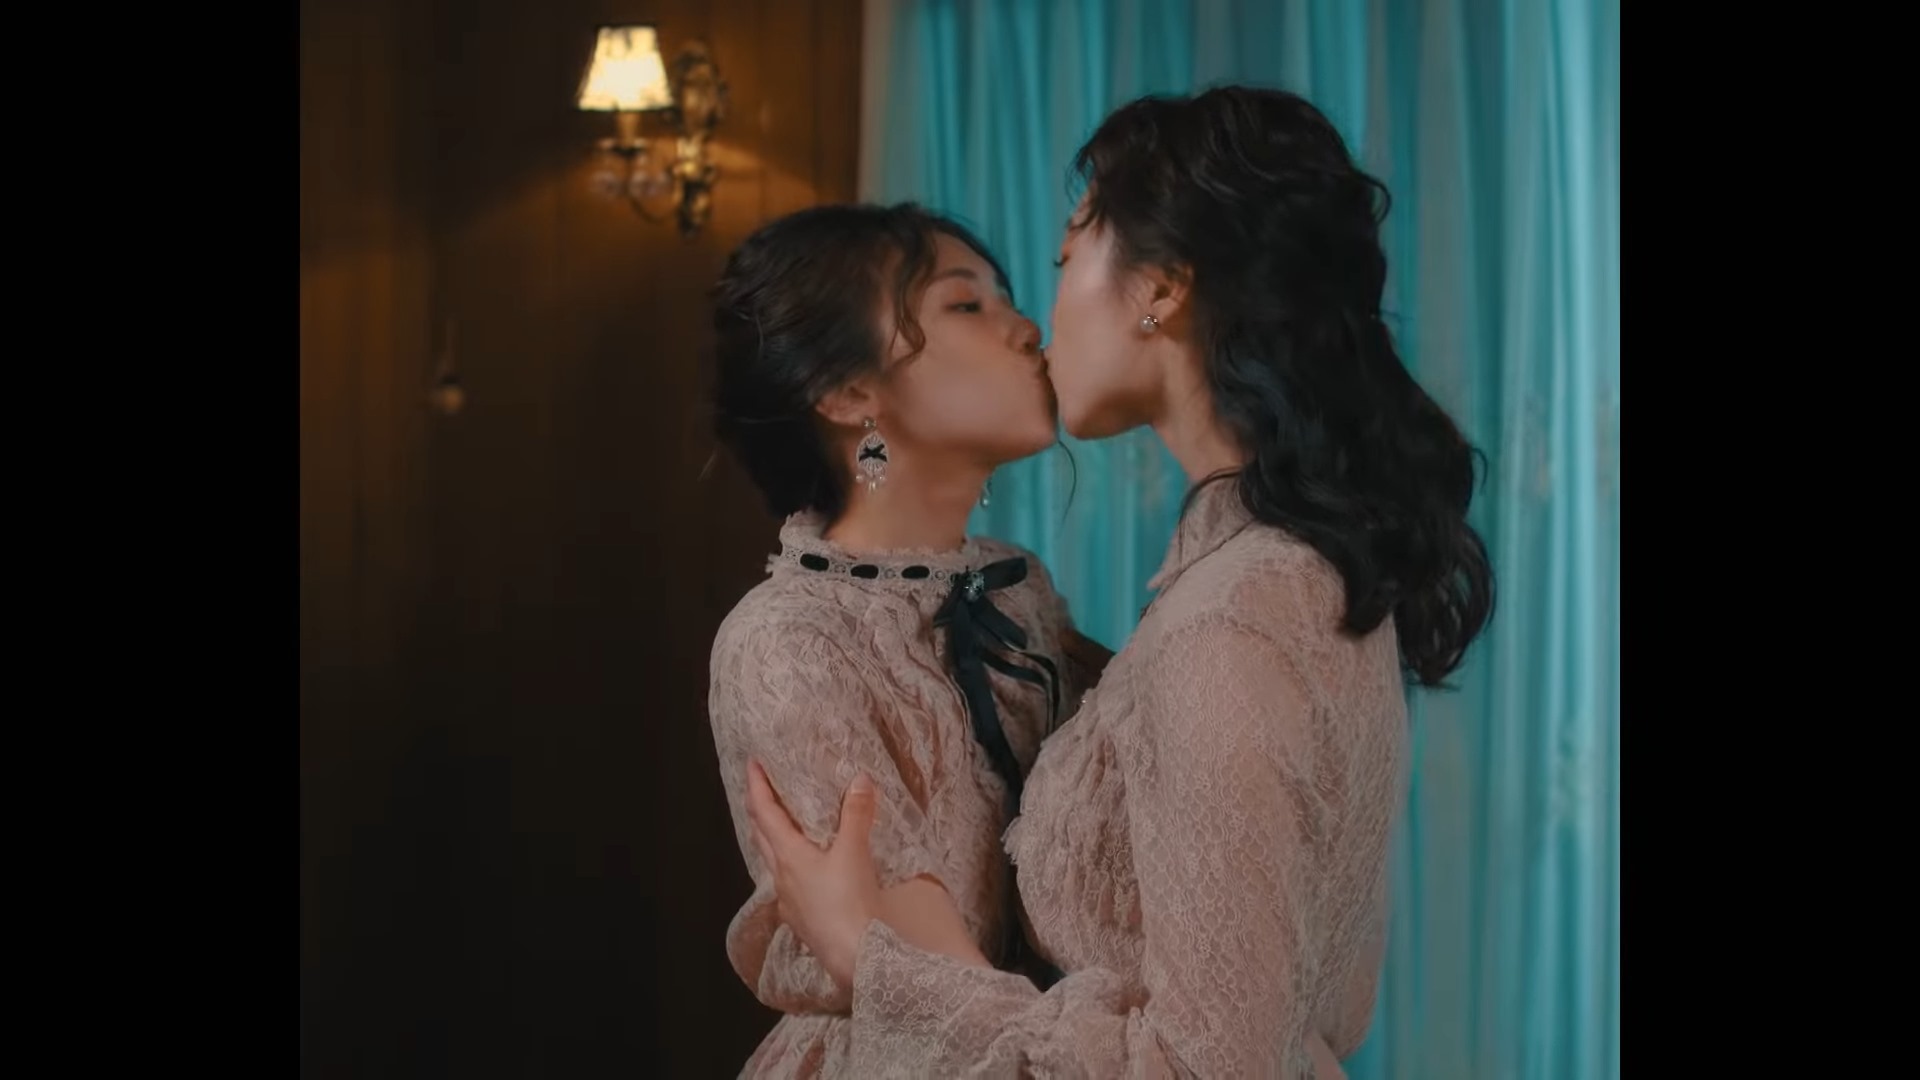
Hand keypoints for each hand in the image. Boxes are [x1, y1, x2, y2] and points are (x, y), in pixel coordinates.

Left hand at [744, 760, 883, 988]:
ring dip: (770, 837)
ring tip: (780, 824)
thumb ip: (856, 815)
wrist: (854, 955)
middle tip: (762, 789)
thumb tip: (860, 779)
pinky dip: (788, 863)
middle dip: (758, 809)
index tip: (752, 764)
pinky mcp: (800, 917)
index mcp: (788, 854)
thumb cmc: (848, 901)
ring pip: (770, 860)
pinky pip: (786, 881)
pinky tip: (802, 867)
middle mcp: (780, 875)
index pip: (764, 812)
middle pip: (760, 835)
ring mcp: (788, 899)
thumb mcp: (854, 852)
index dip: (757, 786)